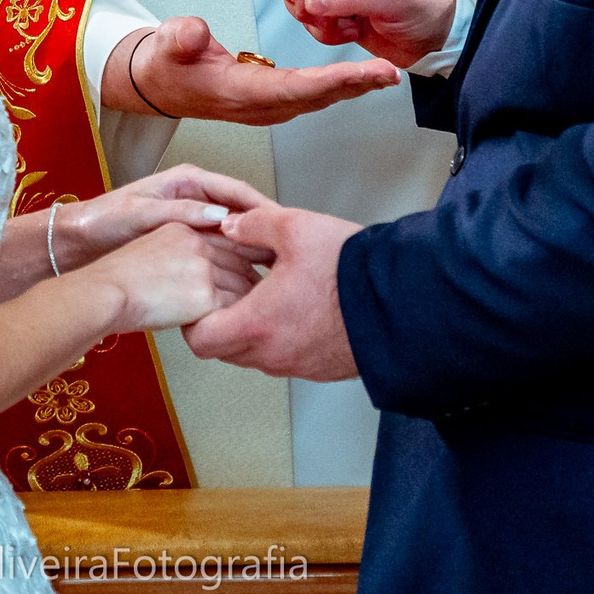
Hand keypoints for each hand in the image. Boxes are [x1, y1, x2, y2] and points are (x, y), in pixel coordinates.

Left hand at [53, 166, 274, 271]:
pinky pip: (220, 248)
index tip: (282, 223)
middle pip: (240, 211)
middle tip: (288, 249)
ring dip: (253, 246)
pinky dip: (235, 259)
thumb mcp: (142, 213)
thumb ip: (181, 213)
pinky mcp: (188, 241)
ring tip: (276, 265)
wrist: (80, 243)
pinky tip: (248, 276)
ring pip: (233, 232)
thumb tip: (221, 217)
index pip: (236, 190)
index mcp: (187, 180)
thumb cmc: (104, 221)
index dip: (261, 207)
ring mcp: (193, 219)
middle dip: (264, 228)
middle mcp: (195, 196)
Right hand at [84, 223, 260, 333]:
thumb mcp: (153, 249)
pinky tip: (244, 329)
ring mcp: (204, 267)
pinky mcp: (204, 295)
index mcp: (186, 229)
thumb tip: (198, 274)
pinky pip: (235, 309)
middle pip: (243, 261)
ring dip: (254, 303)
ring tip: (262, 316)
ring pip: (243, 286)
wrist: (107, 293)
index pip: (232, 238)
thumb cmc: (120, 279)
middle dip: (258, 279)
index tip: (263, 265)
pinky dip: (242, 320)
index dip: (250, 254)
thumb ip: (181, 252)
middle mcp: (199, 243)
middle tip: (274, 294)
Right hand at [100, 15, 397, 123]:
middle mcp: (259, 106)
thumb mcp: (163, 44)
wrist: (156, 84)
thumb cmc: (164, 63)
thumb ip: (179, 38)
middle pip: (315, 98)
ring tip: (386, 75)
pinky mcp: (270, 100)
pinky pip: (311, 95)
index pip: (292, 88)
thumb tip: (195, 33)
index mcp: (239, 93)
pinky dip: (338, 86)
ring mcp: (267, 107)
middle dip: (355, 87)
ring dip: (352, 88)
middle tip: (391, 74)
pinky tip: (358, 76)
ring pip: (318, 99)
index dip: (330, 82)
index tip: (363, 74)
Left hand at [184, 203, 359, 380]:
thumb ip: (253, 225)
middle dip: (220, 322)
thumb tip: (231, 226)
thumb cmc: (350, 270)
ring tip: (265, 295)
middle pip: (224, 350)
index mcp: (258, 324)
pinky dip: (279, 337)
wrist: (401, 302)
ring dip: (251, 330)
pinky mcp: (321, 368)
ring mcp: (298, 365)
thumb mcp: (295, 228)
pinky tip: (294, 307)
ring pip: (255, 356)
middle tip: (230, 293)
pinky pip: (285, 358)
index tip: (199, 300)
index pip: (200, 340)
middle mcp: (274, 354)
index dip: (192, 319)